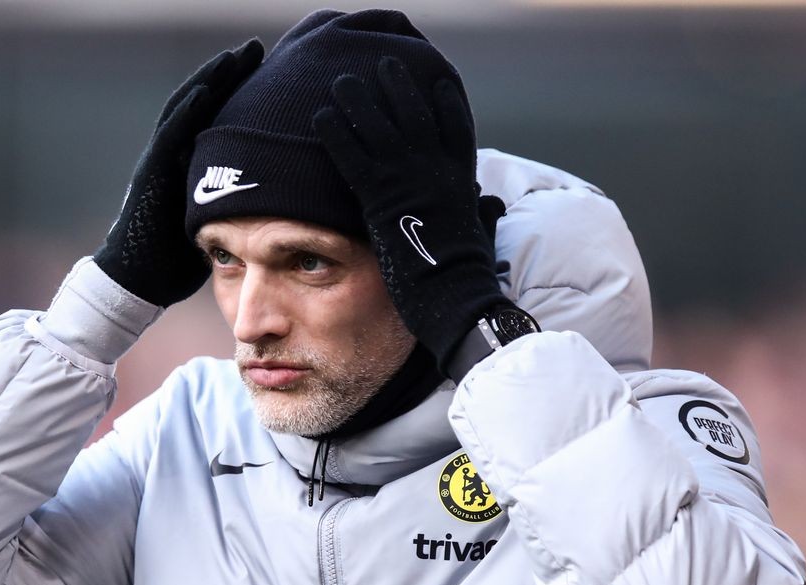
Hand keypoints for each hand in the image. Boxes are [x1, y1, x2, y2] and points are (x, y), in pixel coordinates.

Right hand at [94, 39, 262, 306]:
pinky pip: (168, 138)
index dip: (236, 92)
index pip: (214, 118)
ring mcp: (157, 164)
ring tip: (236, 56)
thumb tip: (265, 209)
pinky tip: (204, 91)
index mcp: (186, 166)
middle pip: (200, 103)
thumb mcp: (211, 228)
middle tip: (256, 48)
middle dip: (227, 75)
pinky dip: (186, 113)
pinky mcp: (149, 178)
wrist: (135, 285)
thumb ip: (230, 210)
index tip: (266, 70)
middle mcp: (170, 158)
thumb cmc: (172, 262)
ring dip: (209, 81)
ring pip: (183, 110)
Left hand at [313, 57, 510, 373]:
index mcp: (461, 180)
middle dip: (399, 87)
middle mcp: (436, 172)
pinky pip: (353, 158)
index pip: (457, 128)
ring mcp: (409, 183)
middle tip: (384, 64)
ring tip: (343, 81)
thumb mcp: (479, 236)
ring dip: (361, 100)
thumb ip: (477, 212)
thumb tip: (485, 204)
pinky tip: (320, 117)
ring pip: (381, 128)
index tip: (438, 79)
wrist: (457, 301)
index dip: (447, 101)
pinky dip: (336, 134)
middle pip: (415, 115)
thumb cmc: (468, 280)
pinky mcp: (381, 201)